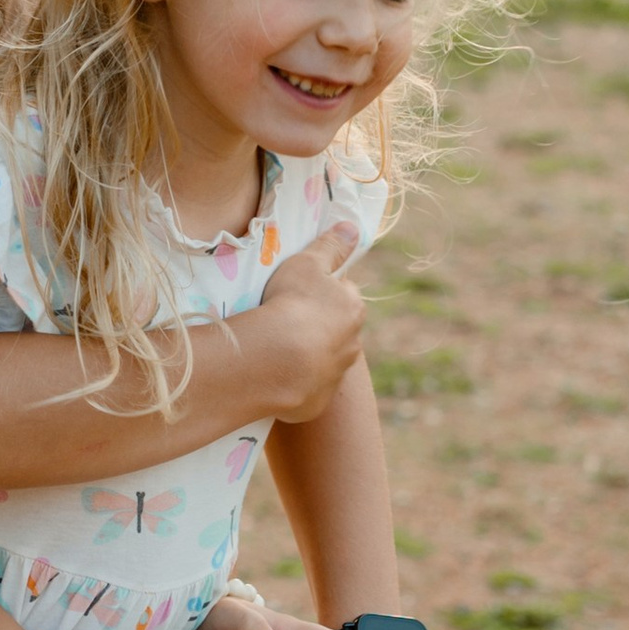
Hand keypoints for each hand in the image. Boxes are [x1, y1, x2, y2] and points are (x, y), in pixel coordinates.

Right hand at [254, 225, 366, 422]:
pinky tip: (275, 376)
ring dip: (308, 356)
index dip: (323, 293)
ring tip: (277, 351)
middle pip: (336, 331)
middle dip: (318, 327)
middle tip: (286, 322)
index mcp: (353, 309)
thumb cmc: (292, 303)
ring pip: (324, 361)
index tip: (300, 294)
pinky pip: (308, 389)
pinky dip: (296, 382)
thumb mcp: (308, 263)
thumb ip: (331, 246)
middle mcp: (352, 344)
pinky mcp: (318, 402)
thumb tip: (353, 227)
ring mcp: (336, 376)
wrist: (277, 361)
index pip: (344, 295)